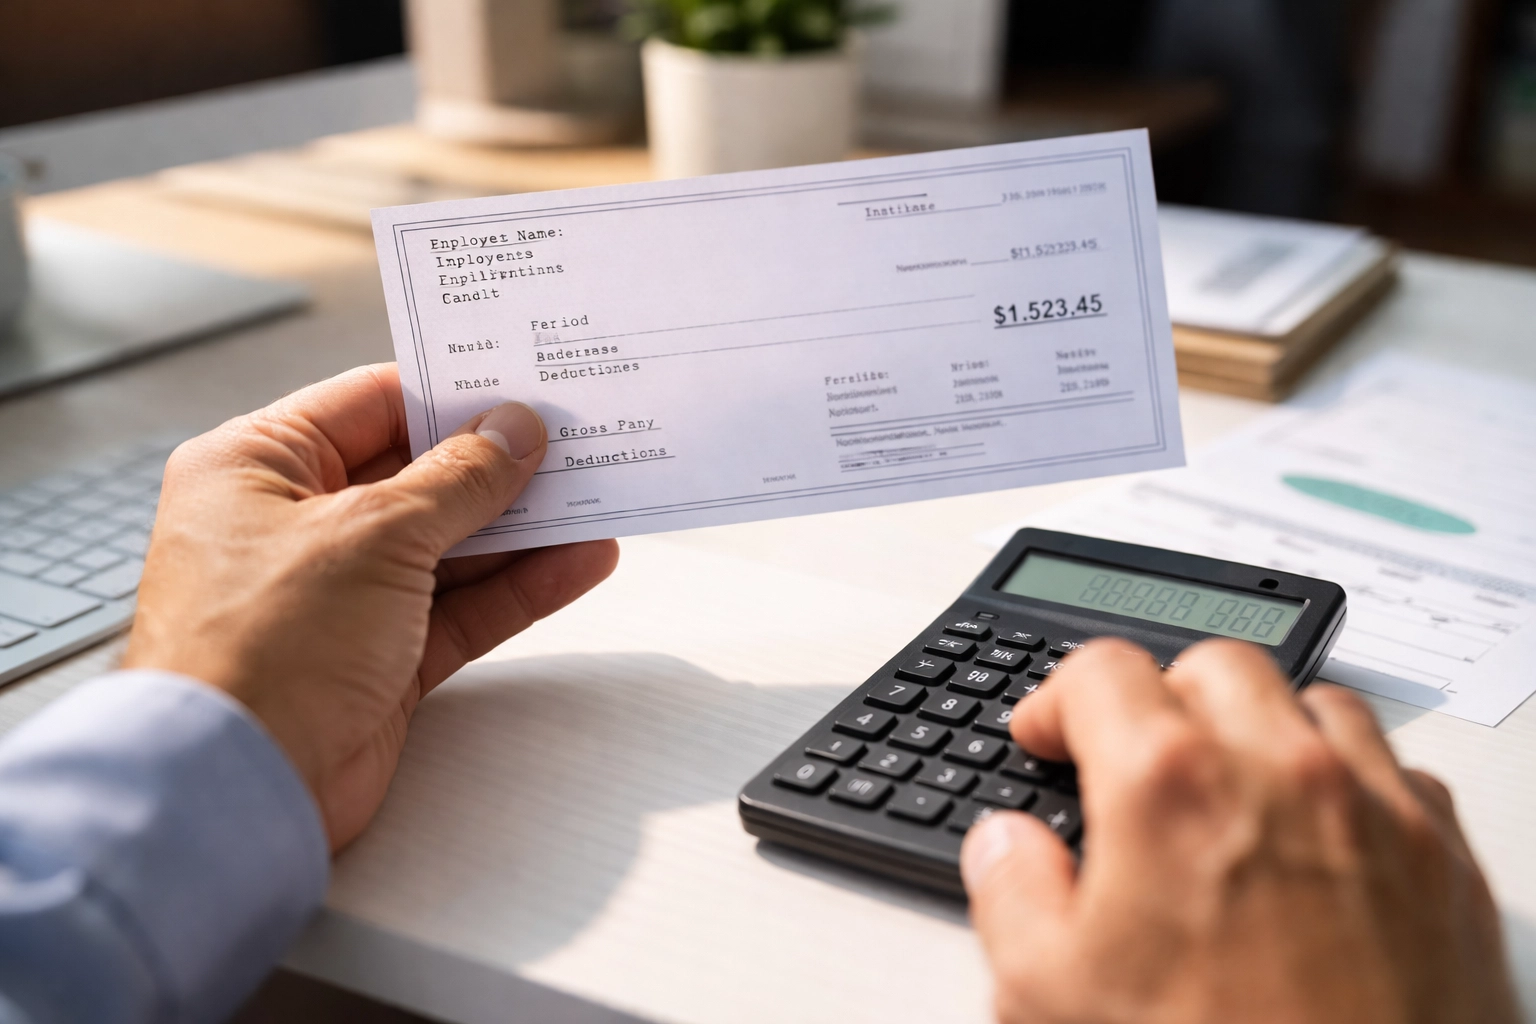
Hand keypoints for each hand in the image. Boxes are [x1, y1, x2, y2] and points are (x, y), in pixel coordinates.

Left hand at [123, 363, 617, 849]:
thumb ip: (459, 479)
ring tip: (596, 498)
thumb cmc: (262, 648)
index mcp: (256, 465)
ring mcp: (339, 595)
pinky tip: (577, 561)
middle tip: (574, 442)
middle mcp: (292, 524)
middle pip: (418, 476)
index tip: (524, 389)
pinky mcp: (379, 658)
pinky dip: (517, 587)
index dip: (452, 395)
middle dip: (498, 465)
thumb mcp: (375, 532)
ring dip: (522, 528)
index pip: (371, 405)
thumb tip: (513, 432)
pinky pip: (460, 608)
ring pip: (449, 545)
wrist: (237, 787)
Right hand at [960, 639, 1518, 1023]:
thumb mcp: (1047, 994)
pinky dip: (1350, 785)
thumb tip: (1007, 845)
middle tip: (1135, 761)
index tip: (1051, 735)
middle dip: (1162, 700)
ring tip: (1233, 795)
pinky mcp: (1449, 863)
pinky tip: (1321, 843)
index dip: (1058, 700)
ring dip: (1263, 730)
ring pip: (1315, 704)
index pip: (1101, 670)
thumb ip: (1009, 891)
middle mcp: (1283, 770)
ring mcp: (1378, 810)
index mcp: (1169, 783)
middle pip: (1213, 666)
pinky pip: (1398, 774)